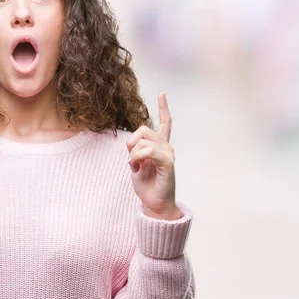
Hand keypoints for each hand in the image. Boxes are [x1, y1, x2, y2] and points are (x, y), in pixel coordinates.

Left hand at [126, 92, 179, 219]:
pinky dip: (137, 158)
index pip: (165, 123)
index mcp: (160, 145)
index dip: (163, 108)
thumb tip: (134, 144)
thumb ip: (136, 150)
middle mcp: (167, 146)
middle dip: (130, 143)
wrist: (154, 204)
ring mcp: (168, 153)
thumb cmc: (146, 185)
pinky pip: (148, 151)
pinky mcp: (168, 162)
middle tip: (131, 160)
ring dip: (132, 155)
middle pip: (143, 129)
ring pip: (142, 141)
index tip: (162, 94)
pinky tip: (137, 167)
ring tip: (135, 167)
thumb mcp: (136, 163)